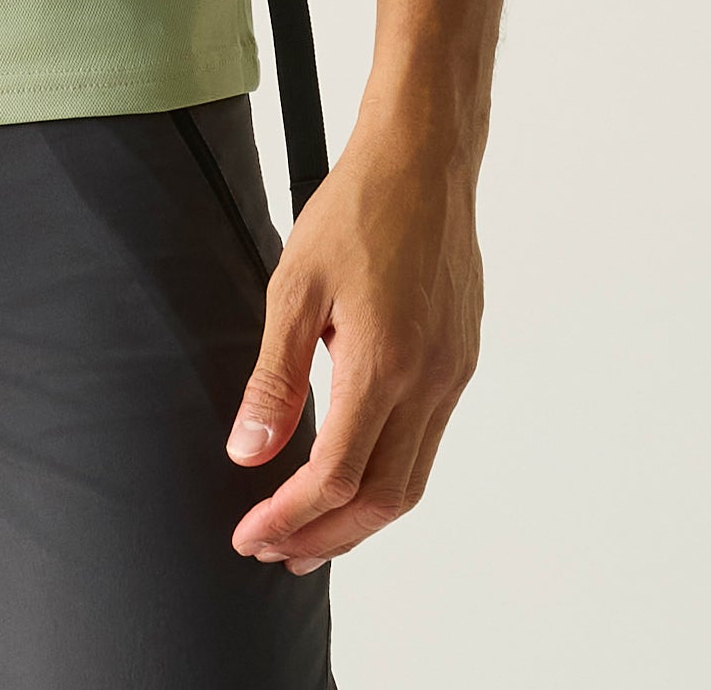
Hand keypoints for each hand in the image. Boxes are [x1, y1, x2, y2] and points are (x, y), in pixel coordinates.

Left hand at [225, 123, 483, 574]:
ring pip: (411, 478)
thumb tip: (248, 453)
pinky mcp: (461, 359)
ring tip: (309, 528)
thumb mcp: (294, 286)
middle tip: (276, 551)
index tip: (249, 534)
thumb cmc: (357, 208)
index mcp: (384, 363)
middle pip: (381, 499)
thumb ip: (274, 378)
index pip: (334, 476)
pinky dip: (387, 474)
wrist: (423, 158)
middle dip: (326, 537)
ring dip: (359, 515)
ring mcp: (453, 372)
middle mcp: (429, 379)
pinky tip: (351, 467)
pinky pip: (428, 441)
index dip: (288, 517)